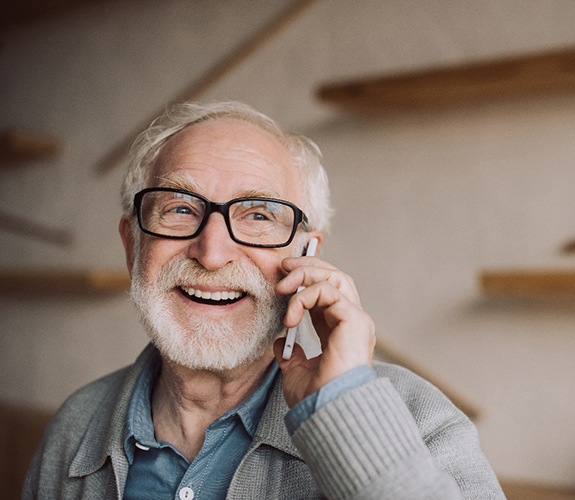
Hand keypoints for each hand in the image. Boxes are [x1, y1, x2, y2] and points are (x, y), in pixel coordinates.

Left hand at [273, 255, 375, 406]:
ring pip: (335, 277)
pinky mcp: (354, 319)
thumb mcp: (297, 371)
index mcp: (339, 330)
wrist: (327, 411)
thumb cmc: (317, 398)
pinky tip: (291, 316)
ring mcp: (356, 318)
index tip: (283, 278)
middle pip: (335, 276)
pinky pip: (328, 291)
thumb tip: (279, 343)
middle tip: (283, 267)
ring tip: (283, 287)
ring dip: (305, 275)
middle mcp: (351, 320)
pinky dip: (305, 297)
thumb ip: (291, 355)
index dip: (306, 279)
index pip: (326, 291)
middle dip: (307, 266)